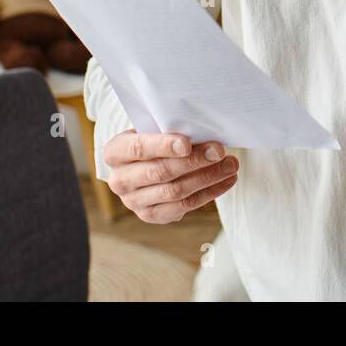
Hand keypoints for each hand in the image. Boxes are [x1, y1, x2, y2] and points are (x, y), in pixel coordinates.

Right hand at [103, 129, 238, 223]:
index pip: (139, 149)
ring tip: (230, 165)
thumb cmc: (152, 139)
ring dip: (207, 177)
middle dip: (194, 161)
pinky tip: (226, 180)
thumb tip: (203, 130)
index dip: (164, 146)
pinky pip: (184, 206)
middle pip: (161, 172)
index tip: (188, 143)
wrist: (142, 164)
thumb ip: (168, 129)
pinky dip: (209, 193)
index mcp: (115, 152)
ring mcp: (134, 202)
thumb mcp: (151, 129)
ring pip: (175, 191)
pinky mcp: (151, 216)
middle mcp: (119, 180)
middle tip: (220, 151)